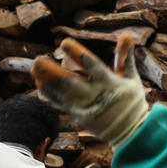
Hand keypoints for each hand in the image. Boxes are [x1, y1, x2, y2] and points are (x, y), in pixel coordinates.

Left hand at [31, 35, 148, 147]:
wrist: (131, 133)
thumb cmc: (132, 102)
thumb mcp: (131, 79)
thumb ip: (124, 57)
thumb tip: (126, 34)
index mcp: (110, 83)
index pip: (93, 66)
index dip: (77, 54)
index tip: (64, 43)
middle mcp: (95, 95)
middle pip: (69, 82)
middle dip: (51, 71)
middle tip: (38, 60)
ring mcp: (85, 107)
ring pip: (61, 94)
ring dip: (46, 82)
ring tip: (35, 69)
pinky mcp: (79, 117)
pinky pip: (61, 104)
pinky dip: (50, 95)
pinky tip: (41, 85)